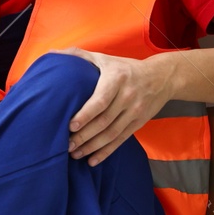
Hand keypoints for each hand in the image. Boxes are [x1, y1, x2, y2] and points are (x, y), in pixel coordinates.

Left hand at [61, 49, 176, 165]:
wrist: (161, 77)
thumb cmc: (124, 68)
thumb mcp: (104, 58)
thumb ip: (78, 56)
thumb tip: (51, 54)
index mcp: (117, 78)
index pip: (101, 100)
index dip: (86, 114)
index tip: (71, 125)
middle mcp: (128, 95)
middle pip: (104, 120)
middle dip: (84, 136)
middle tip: (66, 145)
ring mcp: (135, 111)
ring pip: (112, 134)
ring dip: (92, 147)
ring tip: (75, 154)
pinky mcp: (138, 123)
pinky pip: (121, 140)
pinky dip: (106, 152)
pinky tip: (92, 160)